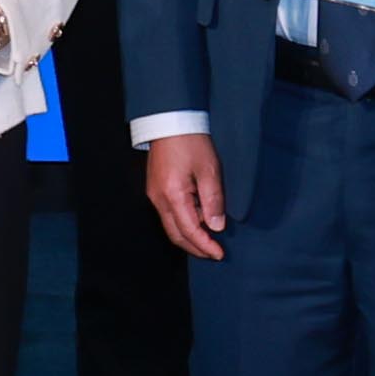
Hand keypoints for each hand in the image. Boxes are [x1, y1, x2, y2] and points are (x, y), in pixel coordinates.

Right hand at [144, 133, 227, 261]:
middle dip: (195, 248)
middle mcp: (159, 199)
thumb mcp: (209, 170)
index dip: (205, 246)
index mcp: (173, 196)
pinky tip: (196, 222)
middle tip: (213, 254)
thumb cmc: (191, 141)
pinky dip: (182, 225)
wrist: (170, 121)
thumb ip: (213, 201)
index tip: (220, 254)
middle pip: (176, 235)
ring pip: (170, 226)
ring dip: (188, 238)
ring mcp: (154, 195)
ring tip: (207, 242)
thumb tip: (216, 227)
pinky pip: (168, 215)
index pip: (190, 231)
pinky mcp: (155, 189)